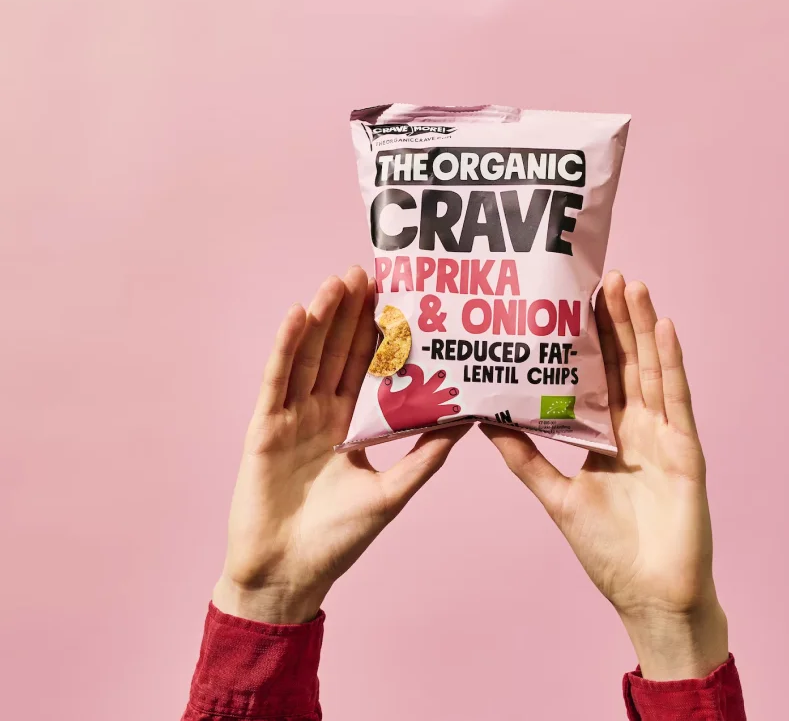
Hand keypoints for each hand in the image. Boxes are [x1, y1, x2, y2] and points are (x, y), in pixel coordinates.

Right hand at [213, 267, 469, 623]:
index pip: (368, 369)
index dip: (379, 334)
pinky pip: (277, 380)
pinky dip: (288, 347)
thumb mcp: (392, 492)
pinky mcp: (264, 428)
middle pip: (339, 354)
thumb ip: (425, 455)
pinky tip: (300, 315)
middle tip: (367, 271)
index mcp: (350, 425)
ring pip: (309, 358)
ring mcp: (291, 418)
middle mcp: (321, 414)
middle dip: (352, 314)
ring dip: (323, 319)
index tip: (396, 297)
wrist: (288, 574)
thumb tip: (468, 421)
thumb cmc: (339, 540)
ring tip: (339, 282)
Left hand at [482, 271, 727, 678]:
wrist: (649, 596)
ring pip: (651, 370)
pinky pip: (677, 399)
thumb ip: (525, 457)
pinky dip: (671, 362)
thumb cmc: (608, 551)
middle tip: (602, 273)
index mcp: (608, 436)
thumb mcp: (556, 495)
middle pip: (624, 363)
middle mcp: (638, 428)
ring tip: (630, 285)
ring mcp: (664, 436)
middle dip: (615, 319)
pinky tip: (665, 326)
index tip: (572, 297)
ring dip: (642, 327)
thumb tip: (482, 422)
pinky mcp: (686, 451)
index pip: (597, 375)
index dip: (587, 337)